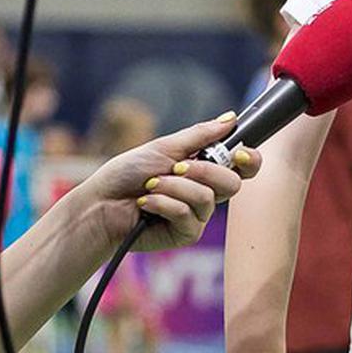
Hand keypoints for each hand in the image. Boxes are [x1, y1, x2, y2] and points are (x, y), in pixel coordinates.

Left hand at [73, 113, 263, 249]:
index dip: (249, 160)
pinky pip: (188, 215)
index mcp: (204, 169)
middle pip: (233, 184)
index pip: (242, 167)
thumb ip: (200, 136)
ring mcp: (197, 216)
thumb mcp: (165, 147)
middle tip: (176, 167)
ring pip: (206, 198)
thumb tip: (231, 118)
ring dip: (173, 187)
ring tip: (150, 187)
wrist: (102, 203)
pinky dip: (163, 204)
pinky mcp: (186, 234)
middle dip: (203, 171)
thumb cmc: (127, 174)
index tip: (240, 154)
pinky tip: (145, 204)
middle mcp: (205, 193)